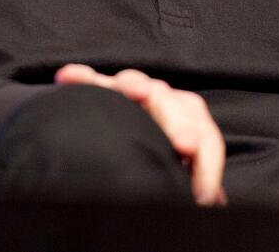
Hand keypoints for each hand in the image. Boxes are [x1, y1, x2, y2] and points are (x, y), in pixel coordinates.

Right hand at [55, 63, 226, 205]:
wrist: (131, 159)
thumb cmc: (165, 171)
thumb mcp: (183, 181)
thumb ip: (194, 182)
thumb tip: (211, 201)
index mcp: (193, 127)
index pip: (207, 139)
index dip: (208, 165)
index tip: (203, 193)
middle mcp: (168, 105)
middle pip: (179, 106)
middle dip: (182, 124)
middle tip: (186, 144)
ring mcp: (137, 95)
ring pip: (141, 85)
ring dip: (138, 87)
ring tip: (137, 92)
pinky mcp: (106, 92)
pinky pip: (94, 83)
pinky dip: (85, 79)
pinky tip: (68, 77)